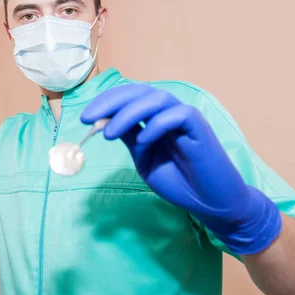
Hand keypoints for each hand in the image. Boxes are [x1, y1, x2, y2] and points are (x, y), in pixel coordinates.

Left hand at [81, 84, 281, 254]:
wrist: (210, 203)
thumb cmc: (180, 182)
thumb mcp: (145, 159)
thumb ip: (130, 139)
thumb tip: (104, 124)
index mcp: (156, 118)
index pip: (130, 97)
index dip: (106, 102)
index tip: (85, 118)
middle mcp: (170, 113)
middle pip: (140, 92)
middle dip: (111, 102)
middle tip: (88, 119)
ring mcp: (186, 118)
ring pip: (157, 99)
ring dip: (129, 113)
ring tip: (109, 133)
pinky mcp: (200, 128)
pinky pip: (178, 115)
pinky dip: (157, 124)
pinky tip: (143, 141)